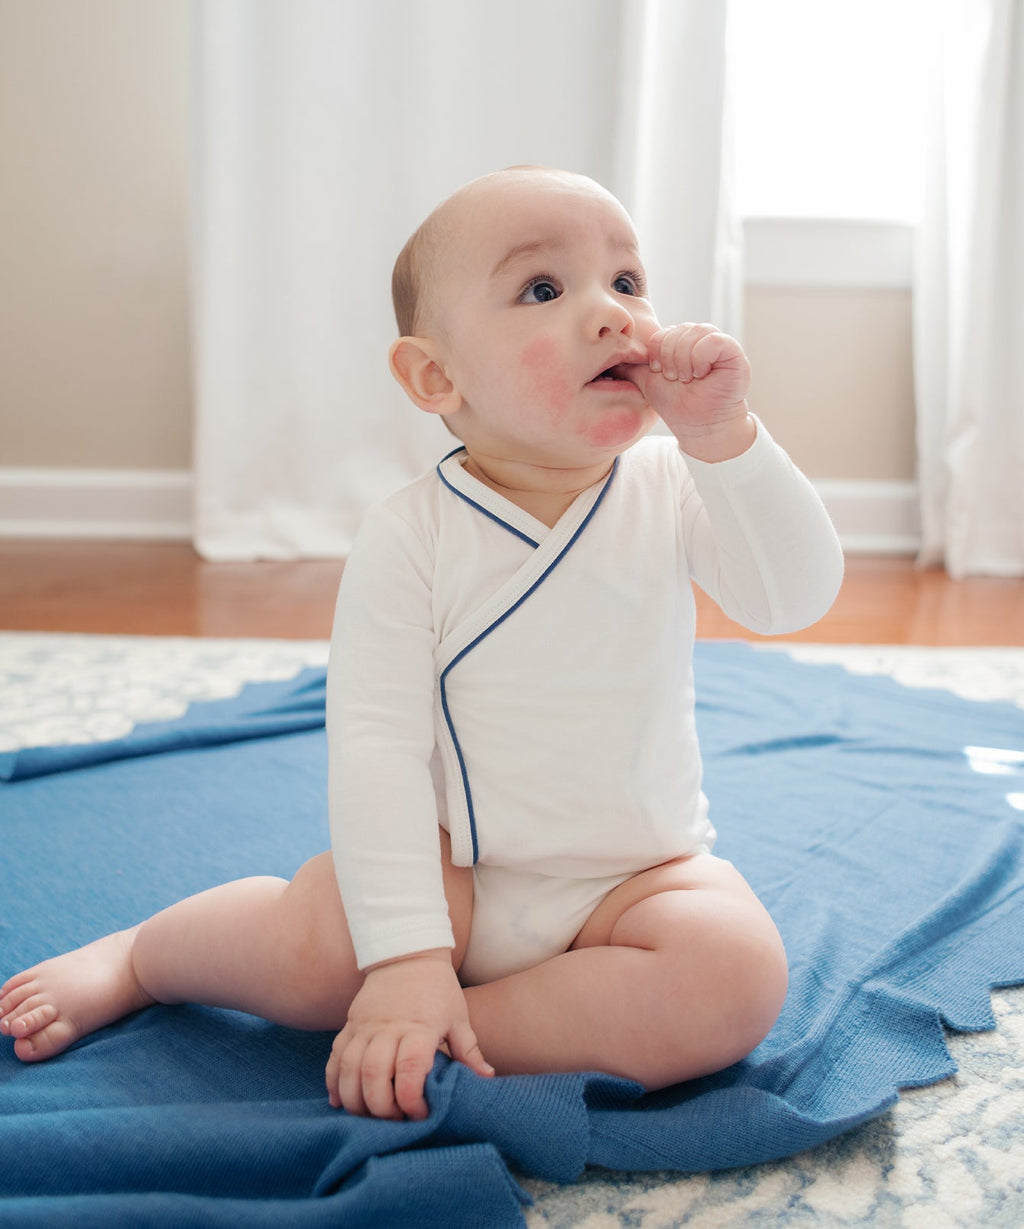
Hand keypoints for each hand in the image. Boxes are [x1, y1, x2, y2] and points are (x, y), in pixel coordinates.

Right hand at [325, 949, 493, 1119]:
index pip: (409, 1068)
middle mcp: (388, 1027)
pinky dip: (333, 1082)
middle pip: (374, 1073)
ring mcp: (365, 1026)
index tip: (419, 1114)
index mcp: (419, 1027)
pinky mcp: (350, 1024)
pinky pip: (335, 1056)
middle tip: (394, 1120)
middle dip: (381, 1107)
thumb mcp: (459, 1017)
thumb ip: (469, 1051)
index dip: (411, 1098)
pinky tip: (339, 1101)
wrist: (408, 953)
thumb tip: (487, 1078)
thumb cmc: (438, 989)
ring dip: (355, 1099)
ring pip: (349, 1068)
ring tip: (368, 1116)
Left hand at [634, 323, 754, 460]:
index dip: (657, 355)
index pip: (660, 334)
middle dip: (670, 360)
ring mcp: (718, 341)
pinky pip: (711, 341)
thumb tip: (606, 357)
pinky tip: (703, 375)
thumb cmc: (677, 404)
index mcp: (680, 339)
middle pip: (675, 332)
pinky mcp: (734, 350)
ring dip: (685, 363)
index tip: (662, 374)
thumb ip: (629, 366)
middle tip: (678, 379)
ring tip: (690, 379)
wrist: (699, 427)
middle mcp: (699, 336)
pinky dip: (701, 360)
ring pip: (692, 334)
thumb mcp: (647, 381)